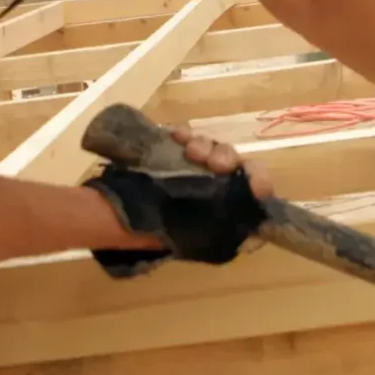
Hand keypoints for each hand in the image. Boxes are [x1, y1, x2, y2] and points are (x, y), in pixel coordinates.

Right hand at [83, 127, 272, 277]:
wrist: (116, 221)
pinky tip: (175, 136)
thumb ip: (227, 237)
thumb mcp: (199, 242)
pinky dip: (184, 133)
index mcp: (226, 207)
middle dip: (227, 158)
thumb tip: (254, 238)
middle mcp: (214, 185)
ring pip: (212, 146)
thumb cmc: (160, 233)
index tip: (256, 185)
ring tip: (190, 150)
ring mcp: (193, 166)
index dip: (258, 183)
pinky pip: (185, 135)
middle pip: (234, 162)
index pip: (253, 190)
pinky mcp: (172, 152)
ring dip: (205, 145)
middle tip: (215, 164)